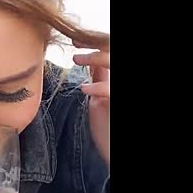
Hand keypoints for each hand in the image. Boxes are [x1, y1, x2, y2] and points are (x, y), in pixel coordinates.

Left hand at [72, 35, 109, 166]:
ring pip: (113, 62)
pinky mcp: (116, 104)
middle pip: (112, 49)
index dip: (94, 41)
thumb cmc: (108, 128)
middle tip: (74, 46)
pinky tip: (86, 89)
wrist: (112, 151)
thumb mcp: (101, 98)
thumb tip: (90, 60)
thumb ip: (100, 78)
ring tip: (76, 59)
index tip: (75, 41)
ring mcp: (118, 91)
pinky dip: (100, 87)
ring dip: (96, 57)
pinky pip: (111, 90)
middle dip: (95, 44)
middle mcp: (117, 81)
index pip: (110, 49)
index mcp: (114, 78)